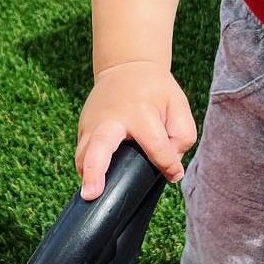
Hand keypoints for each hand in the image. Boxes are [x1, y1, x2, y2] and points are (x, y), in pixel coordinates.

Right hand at [76, 61, 197, 199]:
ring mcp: (92, 124)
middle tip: (92, 194)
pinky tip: (93, 184)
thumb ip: (181, 136)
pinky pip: (82, 154)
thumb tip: (170, 166)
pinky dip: (86, 169)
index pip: (155, 146)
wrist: (126, 67)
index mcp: (140, 112)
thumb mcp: (178, 106)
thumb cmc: (156, 91)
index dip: (167, 164)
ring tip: (90, 196)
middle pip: (100, 146)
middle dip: (95, 171)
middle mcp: (111, 119)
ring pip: (84, 154)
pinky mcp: (83, 129)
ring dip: (87, 175)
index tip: (174, 174)